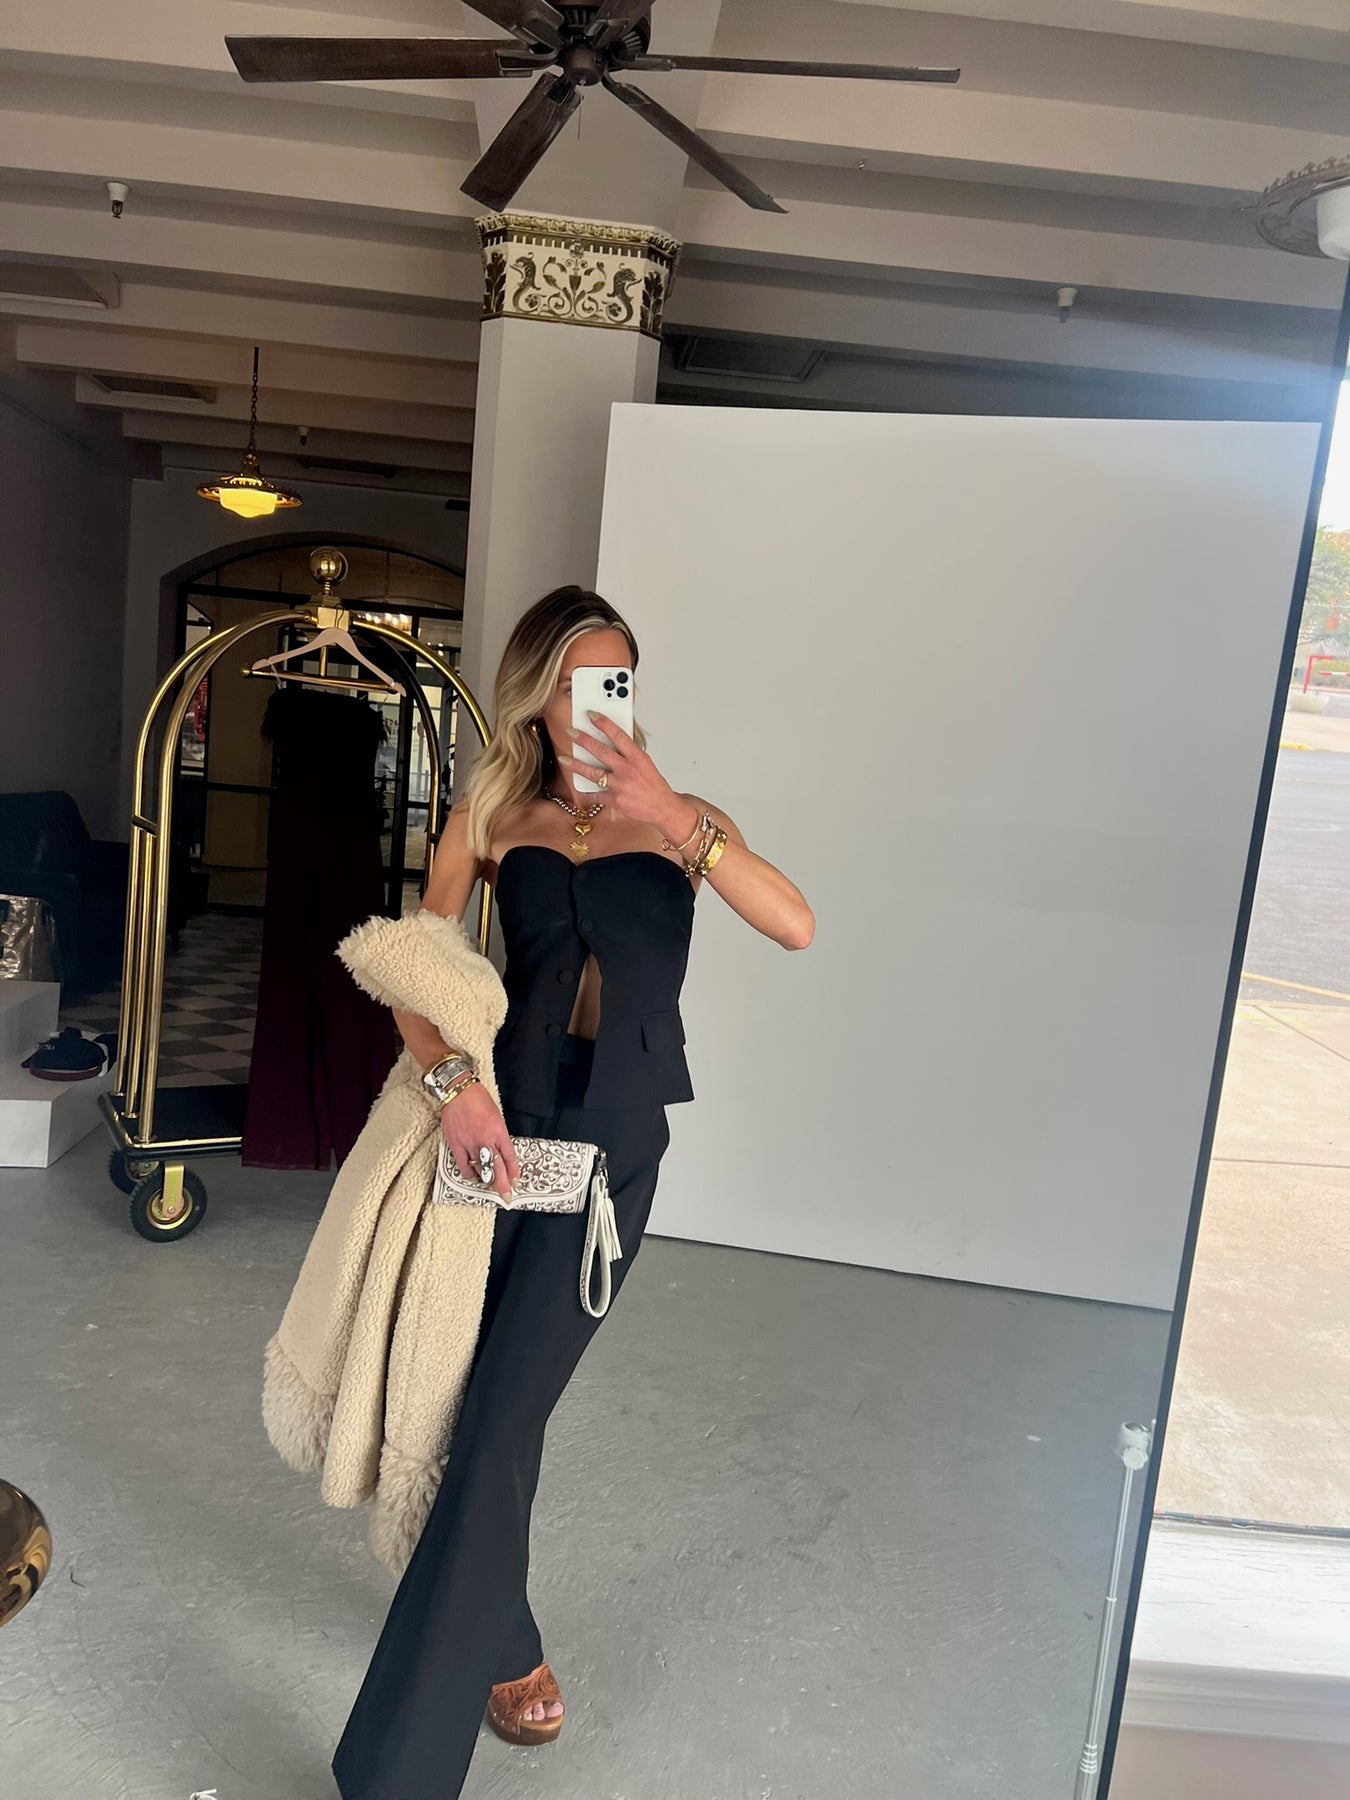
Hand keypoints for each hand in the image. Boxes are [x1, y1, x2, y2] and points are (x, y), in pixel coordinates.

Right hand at [440, 1081, 518, 1198]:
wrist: (458, 1091)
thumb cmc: (478, 1099)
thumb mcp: (496, 1116)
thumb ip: (498, 1134)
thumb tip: (500, 1150)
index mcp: (498, 1131)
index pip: (509, 1156)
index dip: (513, 1171)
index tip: (515, 1180)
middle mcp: (485, 1139)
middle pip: (496, 1168)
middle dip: (502, 1184)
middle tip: (506, 1195)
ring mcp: (470, 1143)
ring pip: (480, 1169)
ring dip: (486, 1180)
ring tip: (490, 1186)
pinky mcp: (455, 1144)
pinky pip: (463, 1165)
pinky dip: (469, 1173)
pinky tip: (473, 1177)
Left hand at [561, 713, 696, 841]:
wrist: (662, 807)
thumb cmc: (653, 784)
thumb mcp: (645, 762)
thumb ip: (629, 752)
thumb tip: (612, 739)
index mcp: (637, 757)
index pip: (618, 735)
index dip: (604, 723)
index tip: (591, 715)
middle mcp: (628, 770)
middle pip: (601, 752)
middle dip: (583, 740)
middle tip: (571, 732)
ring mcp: (620, 786)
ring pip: (593, 773)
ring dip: (576, 765)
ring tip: (563, 759)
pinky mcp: (615, 800)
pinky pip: (595, 795)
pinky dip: (586, 792)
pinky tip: (576, 786)